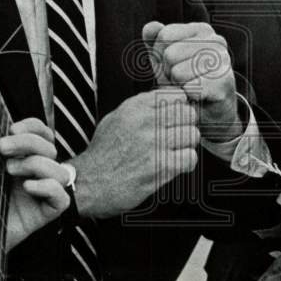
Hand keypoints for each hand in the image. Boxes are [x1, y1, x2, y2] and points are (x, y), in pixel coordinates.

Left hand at [0, 89, 69, 260]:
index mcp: (13, 156)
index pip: (39, 133)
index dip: (33, 126)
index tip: (12, 128)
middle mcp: (28, 172)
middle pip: (50, 147)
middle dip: (29, 143)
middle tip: (3, 148)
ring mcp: (35, 193)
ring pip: (61, 171)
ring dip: (39, 164)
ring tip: (11, 170)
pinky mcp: (38, 215)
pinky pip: (62, 198)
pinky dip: (50, 187)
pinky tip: (27, 187)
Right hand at [69, 87, 199, 218]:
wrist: (88, 184)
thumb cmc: (103, 154)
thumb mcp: (115, 119)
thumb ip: (140, 106)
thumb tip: (168, 98)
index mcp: (134, 107)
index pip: (176, 96)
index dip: (180, 108)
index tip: (176, 118)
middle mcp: (144, 122)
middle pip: (189, 114)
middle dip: (186, 125)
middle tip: (177, 137)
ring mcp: (153, 144)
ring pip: (192, 135)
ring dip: (187, 145)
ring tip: (175, 152)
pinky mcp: (159, 167)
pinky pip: (190, 157)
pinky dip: (186, 162)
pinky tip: (174, 165)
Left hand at [143, 21, 240, 142]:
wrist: (208, 112)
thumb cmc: (184, 82)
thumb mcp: (163, 60)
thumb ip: (154, 42)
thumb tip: (151, 27)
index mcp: (201, 30)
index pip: (164, 35)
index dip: (161, 56)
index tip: (174, 65)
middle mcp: (216, 40)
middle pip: (170, 54)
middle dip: (169, 73)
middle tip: (182, 81)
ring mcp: (223, 60)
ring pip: (178, 72)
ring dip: (178, 86)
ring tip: (190, 88)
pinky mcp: (224, 81)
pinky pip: (190, 88)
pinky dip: (188, 97)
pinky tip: (198, 97)